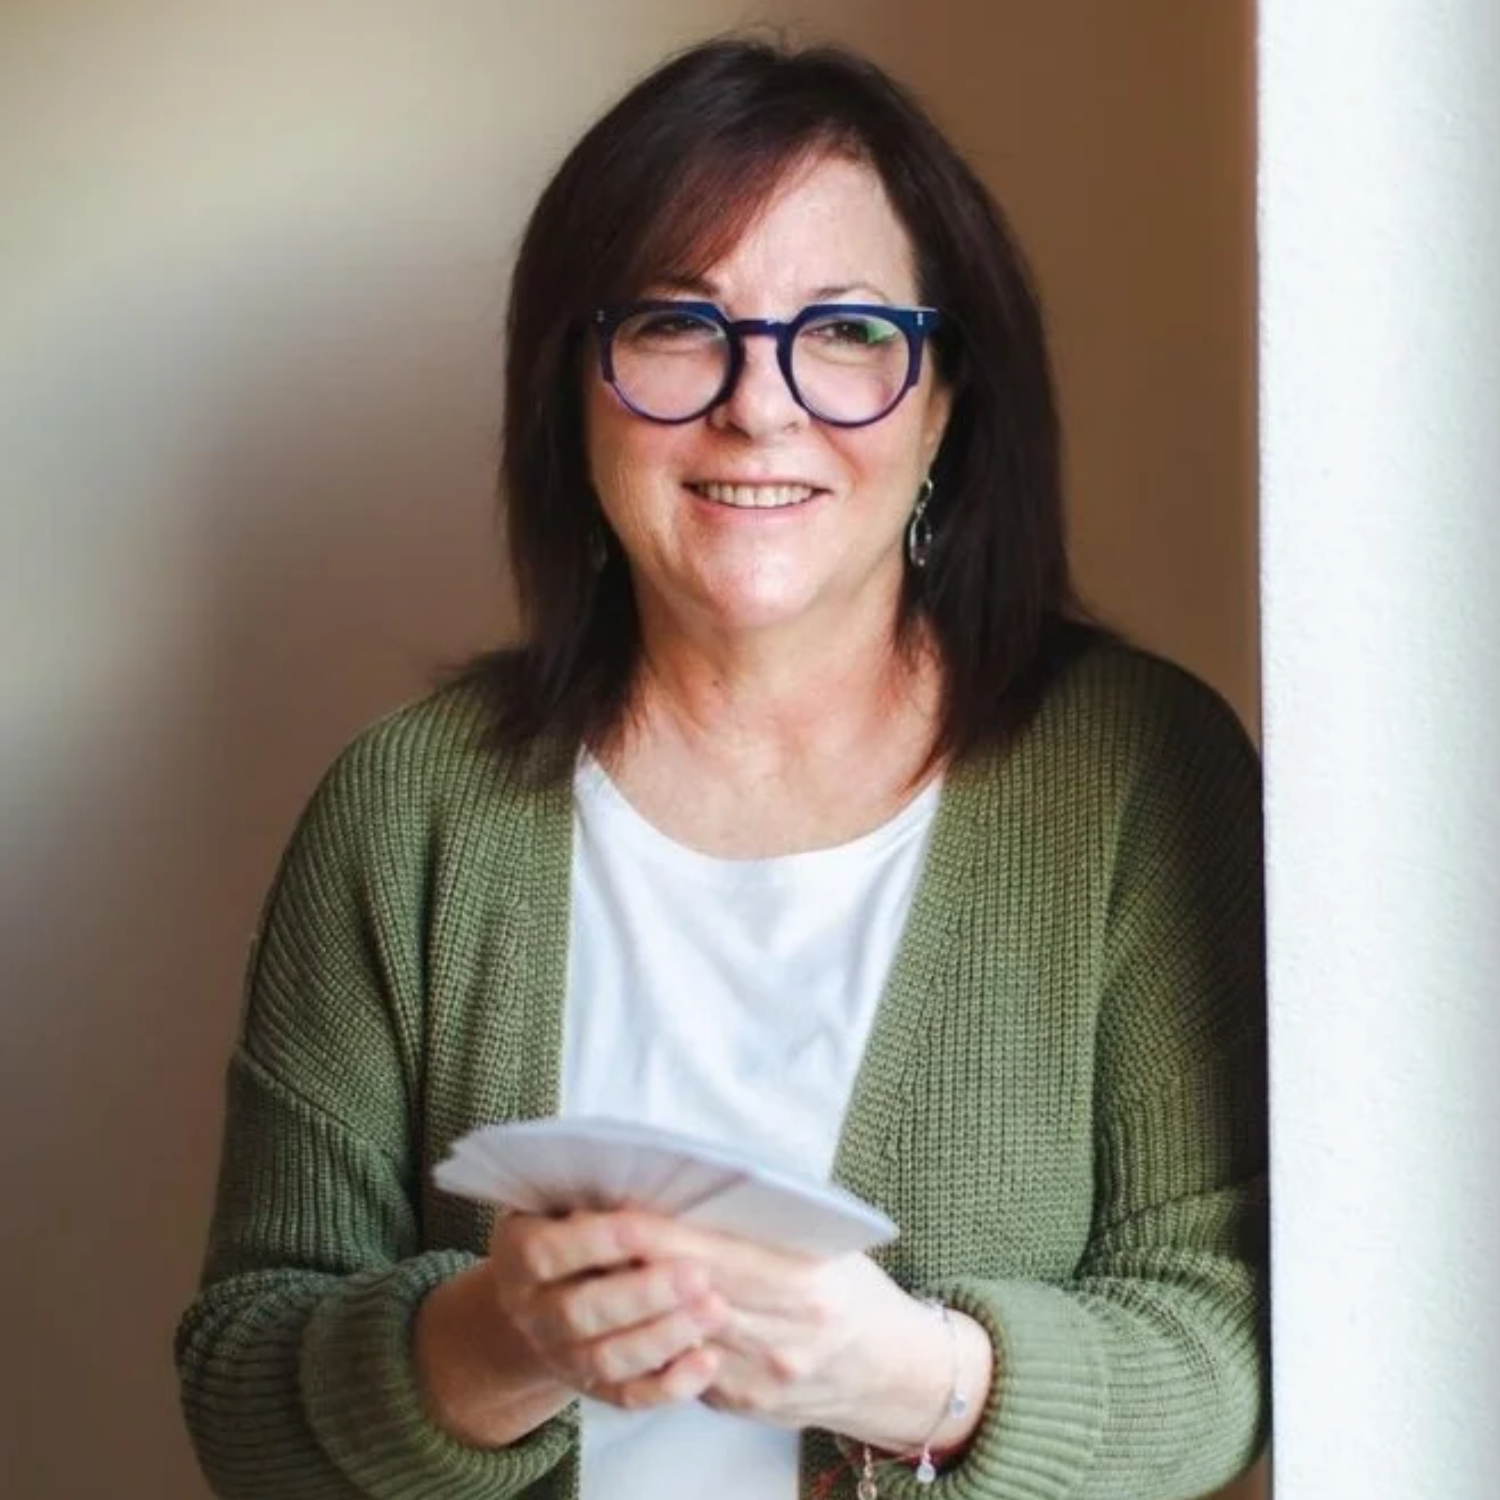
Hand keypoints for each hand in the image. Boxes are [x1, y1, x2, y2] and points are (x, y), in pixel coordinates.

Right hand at [485, 1208, 729, 1409]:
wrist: (538, 1302)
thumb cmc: (567, 1230)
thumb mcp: (561, 1203)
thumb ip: (593, 1197)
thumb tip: (650, 1179)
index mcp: (517, 1256)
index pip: (547, 1253)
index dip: (597, 1242)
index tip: (648, 1229)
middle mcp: (531, 1313)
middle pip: (580, 1313)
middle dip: (643, 1295)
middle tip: (698, 1274)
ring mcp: (560, 1357)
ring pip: (608, 1359)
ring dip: (665, 1337)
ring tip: (714, 1310)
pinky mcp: (592, 1388)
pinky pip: (629, 1397)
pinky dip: (671, 1384)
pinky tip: (708, 1361)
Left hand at [610, 1217, 953, 1447]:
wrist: (890, 1370)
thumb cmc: (856, 1291)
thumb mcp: (831, 1247)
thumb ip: (771, 1228)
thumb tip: (701, 1192)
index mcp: (810, 1286)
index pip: (719, 1257)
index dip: (666, 1236)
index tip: (624, 1210)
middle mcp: (785, 1339)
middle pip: (691, 1295)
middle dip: (637, 1265)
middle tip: (591, 1232)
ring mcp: (761, 1380)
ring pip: (678, 1333)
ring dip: (636, 1301)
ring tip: (598, 1263)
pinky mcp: (741, 1403)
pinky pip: (685, 1363)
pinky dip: (655, 1333)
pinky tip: (630, 1306)